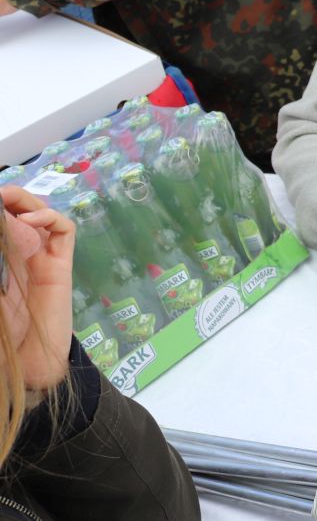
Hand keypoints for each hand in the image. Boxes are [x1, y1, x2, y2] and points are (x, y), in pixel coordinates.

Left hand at [1, 187, 75, 392]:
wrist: (27, 364)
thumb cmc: (2, 336)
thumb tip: (2, 228)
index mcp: (1, 262)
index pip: (2, 224)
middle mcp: (19, 254)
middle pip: (18, 213)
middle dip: (8, 199)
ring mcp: (42, 258)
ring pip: (40, 214)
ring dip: (25, 202)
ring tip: (7, 199)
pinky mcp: (61, 265)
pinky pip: (63, 230)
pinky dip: (49, 216)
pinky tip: (31, 221)